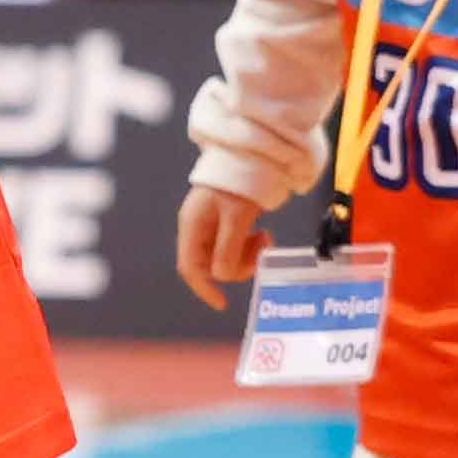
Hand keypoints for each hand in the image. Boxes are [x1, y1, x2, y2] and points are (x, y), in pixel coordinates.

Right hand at [174, 183, 273, 310]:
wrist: (251, 154)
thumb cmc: (240, 182)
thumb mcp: (236, 218)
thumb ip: (228, 249)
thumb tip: (221, 277)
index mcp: (193, 225)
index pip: (190, 267)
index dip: (204, 288)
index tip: (223, 304)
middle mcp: (198, 227)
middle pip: (211, 263)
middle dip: (237, 265)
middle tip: (261, 253)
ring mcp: (211, 223)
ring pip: (225, 255)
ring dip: (246, 254)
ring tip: (266, 239)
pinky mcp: (226, 220)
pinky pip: (234, 243)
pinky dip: (248, 244)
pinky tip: (262, 233)